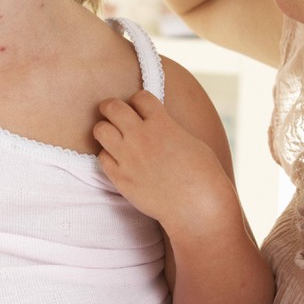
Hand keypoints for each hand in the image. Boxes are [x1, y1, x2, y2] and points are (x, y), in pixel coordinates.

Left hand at [93, 90, 237, 238]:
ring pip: (100, 130)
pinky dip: (108, 156)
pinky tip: (117, 160)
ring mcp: (128, 157)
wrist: (197, 206)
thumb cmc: (203, 175)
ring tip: (112, 136)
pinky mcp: (121, 178)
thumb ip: (169, 129)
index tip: (140, 109)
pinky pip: (102, 157)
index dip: (139, 101)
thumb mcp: (191, 141)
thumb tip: (158, 125)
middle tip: (112, 113)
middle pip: (113, 107)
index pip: (139, 97)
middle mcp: (141, 136)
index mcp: (162, 123)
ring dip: (105, 129)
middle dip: (111, 107)